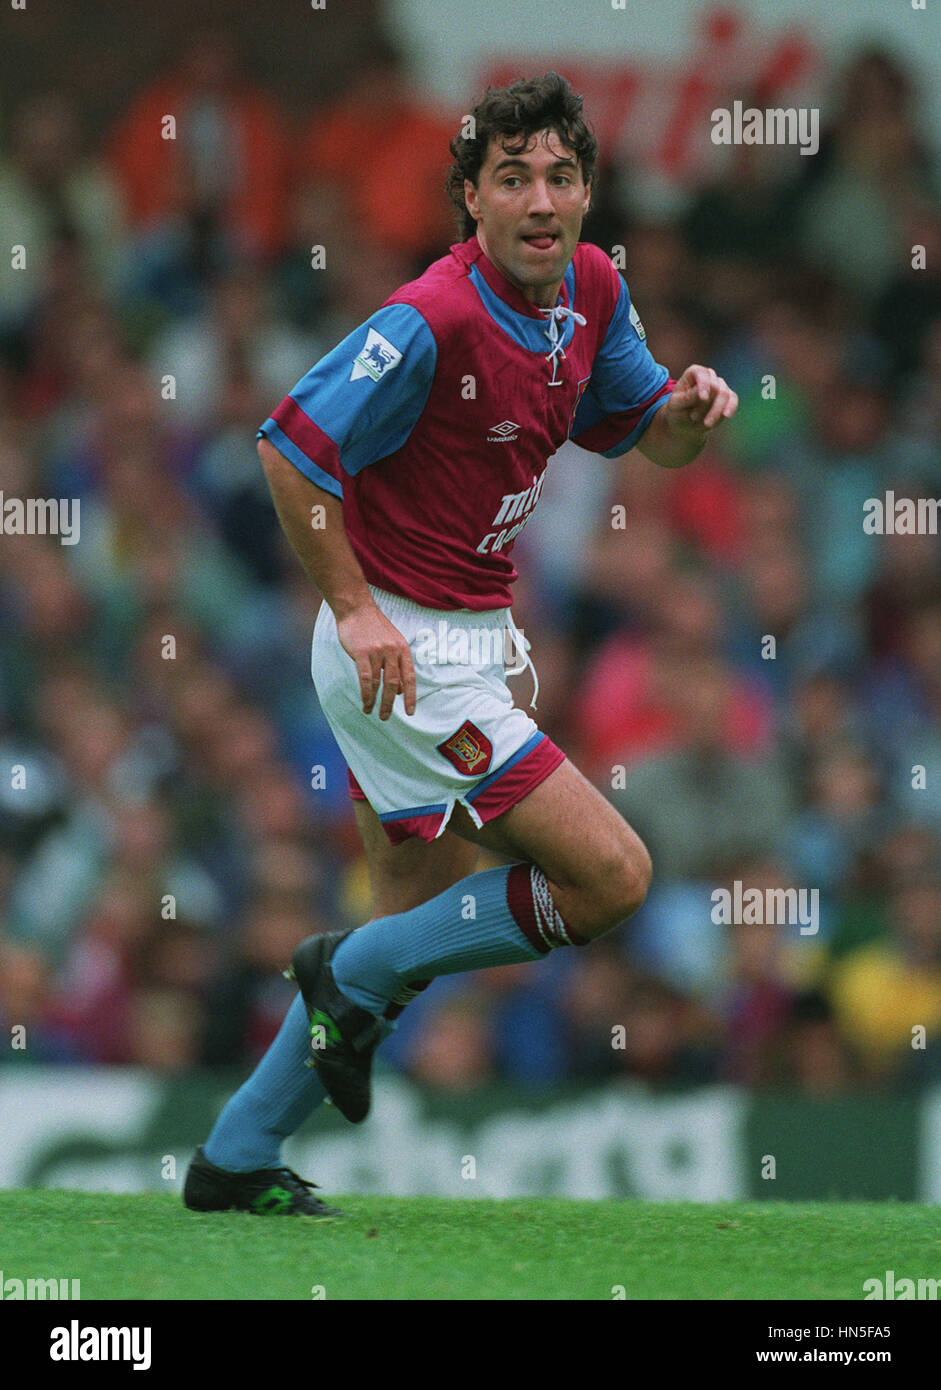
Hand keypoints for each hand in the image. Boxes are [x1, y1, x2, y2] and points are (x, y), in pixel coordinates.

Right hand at [336, 602, 416, 718]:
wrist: (356, 608)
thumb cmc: (372, 627)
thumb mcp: (392, 643)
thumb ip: (397, 665)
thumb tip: (401, 690)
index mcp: (403, 649)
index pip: (410, 677)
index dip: (411, 696)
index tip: (411, 712)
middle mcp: (393, 651)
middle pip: (394, 684)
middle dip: (390, 703)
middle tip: (385, 717)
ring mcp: (378, 652)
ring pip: (379, 683)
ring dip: (375, 701)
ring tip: (371, 711)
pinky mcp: (362, 653)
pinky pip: (366, 678)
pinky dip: (366, 693)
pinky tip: (365, 702)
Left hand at [665, 365, 737, 433]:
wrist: (685, 423)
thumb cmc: (678, 410)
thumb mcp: (676, 405)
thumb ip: (689, 398)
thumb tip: (705, 394)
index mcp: (694, 372)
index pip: (701, 374)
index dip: (703, 385)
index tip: (703, 398)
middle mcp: (709, 375)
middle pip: (714, 387)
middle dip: (705, 405)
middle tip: (693, 417)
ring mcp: (720, 385)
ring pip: (724, 395)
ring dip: (715, 411)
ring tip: (705, 424)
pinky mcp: (729, 396)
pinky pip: (733, 400)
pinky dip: (730, 408)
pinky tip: (726, 415)